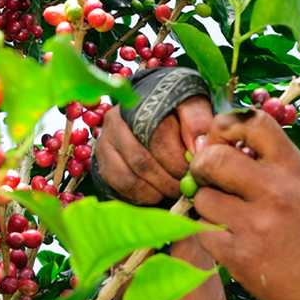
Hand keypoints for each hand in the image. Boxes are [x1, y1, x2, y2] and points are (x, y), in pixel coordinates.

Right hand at [93, 96, 212, 204]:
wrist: (150, 113)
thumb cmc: (175, 110)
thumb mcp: (191, 106)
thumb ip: (198, 121)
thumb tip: (198, 147)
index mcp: (140, 103)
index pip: (157, 136)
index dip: (178, 159)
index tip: (194, 170)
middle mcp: (116, 120)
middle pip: (141, 161)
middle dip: (169, 180)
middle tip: (186, 187)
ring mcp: (105, 141)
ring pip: (129, 177)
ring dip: (155, 190)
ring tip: (172, 190)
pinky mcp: (101, 161)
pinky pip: (119, 187)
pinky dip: (140, 196)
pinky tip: (156, 193)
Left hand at [189, 110, 299, 299]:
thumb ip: (268, 158)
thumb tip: (214, 140)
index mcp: (294, 167)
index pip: (251, 122)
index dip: (226, 126)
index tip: (223, 142)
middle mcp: (276, 192)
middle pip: (212, 159)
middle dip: (202, 165)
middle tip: (208, 176)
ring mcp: (257, 226)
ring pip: (202, 198)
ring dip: (207, 204)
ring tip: (228, 214)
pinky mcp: (240, 257)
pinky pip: (202, 231)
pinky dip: (209, 233)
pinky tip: (231, 238)